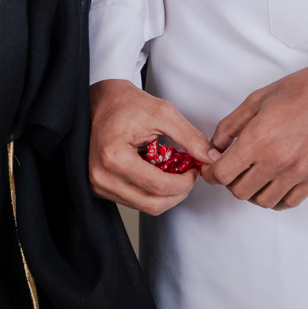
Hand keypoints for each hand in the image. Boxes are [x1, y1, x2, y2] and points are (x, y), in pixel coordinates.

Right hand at [87, 78, 217, 215]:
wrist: (100, 102)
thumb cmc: (125, 103)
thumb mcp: (162, 112)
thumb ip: (189, 136)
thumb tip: (209, 157)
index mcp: (114, 157)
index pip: (158, 186)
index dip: (184, 183)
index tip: (194, 170)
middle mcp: (102, 176)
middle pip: (152, 203)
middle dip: (178, 192)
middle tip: (188, 175)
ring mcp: (98, 185)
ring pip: (145, 206)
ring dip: (166, 194)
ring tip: (173, 173)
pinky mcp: (100, 188)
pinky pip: (134, 201)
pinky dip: (151, 192)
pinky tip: (156, 174)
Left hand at [203, 45, 307, 209]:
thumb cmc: (302, 89)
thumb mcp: (257, 99)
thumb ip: (231, 125)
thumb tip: (216, 147)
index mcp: (258, 139)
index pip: (223, 174)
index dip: (211, 174)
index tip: (211, 170)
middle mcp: (276, 161)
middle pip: (239, 191)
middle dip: (230, 181)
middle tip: (234, 168)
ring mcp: (298, 173)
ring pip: (263, 201)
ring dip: (253, 191)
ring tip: (255, 174)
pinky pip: (288, 202)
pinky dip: (276, 197)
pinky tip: (274, 183)